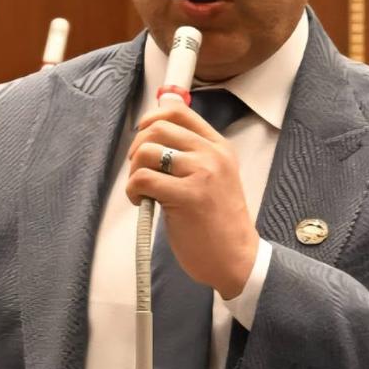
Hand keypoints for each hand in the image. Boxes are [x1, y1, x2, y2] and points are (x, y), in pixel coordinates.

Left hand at [127, 101, 258, 298]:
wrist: (236, 258)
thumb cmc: (217, 222)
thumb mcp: (213, 177)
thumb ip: (190, 154)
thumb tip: (152, 129)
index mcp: (219, 146)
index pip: (179, 110)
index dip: (151, 117)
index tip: (143, 136)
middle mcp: (213, 154)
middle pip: (158, 128)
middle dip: (137, 148)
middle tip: (139, 171)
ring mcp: (203, 173)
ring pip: (147, 152)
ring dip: (133, 171)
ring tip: (142, 191)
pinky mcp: (188, 196)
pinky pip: (143, 179)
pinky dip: (132, 190)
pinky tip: (141, 202)